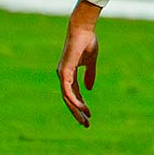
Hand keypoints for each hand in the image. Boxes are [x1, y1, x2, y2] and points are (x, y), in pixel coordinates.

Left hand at [58, 0, 101, 127]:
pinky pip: (68, 91)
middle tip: (86, 124)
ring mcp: (62, 74)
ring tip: (85, 120)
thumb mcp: (91, 62)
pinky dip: (75, 101)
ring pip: (67, 98)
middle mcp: (63, 75)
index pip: (74, 94)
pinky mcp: (64, 72)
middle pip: (69, 99)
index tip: (89, 114)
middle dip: (77, 112)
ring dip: (76, 110)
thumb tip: (89, 89)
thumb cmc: (87, 42)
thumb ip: (90, 75)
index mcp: (69, 73)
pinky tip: (82, 108)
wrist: (82, 30)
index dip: (81, 104)